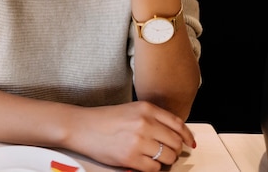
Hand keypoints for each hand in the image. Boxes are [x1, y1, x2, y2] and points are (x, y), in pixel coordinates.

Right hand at [69, 100, 195, 170]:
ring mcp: (138, 141)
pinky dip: (153, 169)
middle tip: (169, 153)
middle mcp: (145, 122)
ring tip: (156, 158)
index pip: (177, 124)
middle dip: (175, 150)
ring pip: (168, 157)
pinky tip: (145, 163)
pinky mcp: (131, 158)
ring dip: (166, 161)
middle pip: (175, 142)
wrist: (84, 127)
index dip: (187, 136)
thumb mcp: (132, 110)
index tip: (190, 143)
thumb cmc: (107, 119)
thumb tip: (175, 133)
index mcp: (146, 108)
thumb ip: (153, 118)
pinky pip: (154, 169)